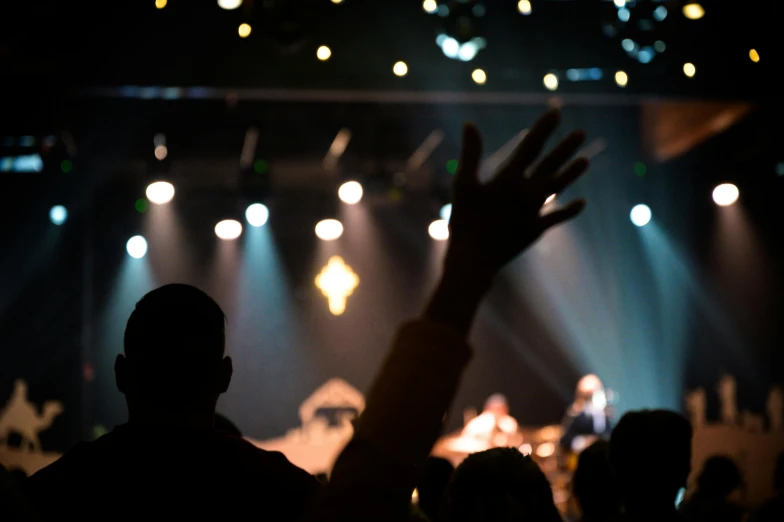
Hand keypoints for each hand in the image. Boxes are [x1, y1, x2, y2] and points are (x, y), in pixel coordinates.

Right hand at [444, 109, 589, 286]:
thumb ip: (470, 153)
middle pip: (550, 165)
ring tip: (586, 160)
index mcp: (508, 178)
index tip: (556, 112)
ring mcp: (533, 212)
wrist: (473, 260)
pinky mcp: (535, 229)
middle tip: (581, 133)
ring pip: (557, 187)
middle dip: (565, 148)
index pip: (530, 147)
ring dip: (571, 173)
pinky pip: (556, 217)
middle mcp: (526, 192)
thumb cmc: (464, 220)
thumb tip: (470, 124)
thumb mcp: (463, 184)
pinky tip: (582, 202)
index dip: (544, 129)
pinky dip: (569, 210)